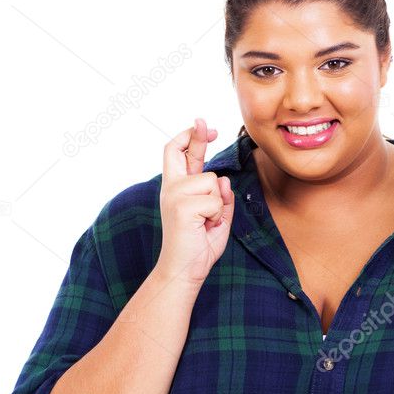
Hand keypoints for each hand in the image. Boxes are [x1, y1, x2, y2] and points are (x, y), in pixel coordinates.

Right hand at [156, 118, 234, 286]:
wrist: (184, 271)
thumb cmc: (199, 247)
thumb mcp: (217, 218)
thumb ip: (220, 198)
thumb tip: (221, 179)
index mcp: (177, 189)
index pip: (178, 154)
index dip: (191, 137)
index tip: (203, 125)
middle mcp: (172, 188)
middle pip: (183, 151)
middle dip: (196, 135)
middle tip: (204, 122)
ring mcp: (174, 195)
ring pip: (211, 182)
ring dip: (217, 205)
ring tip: (206, 223)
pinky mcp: (182, 206)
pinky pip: (215, 200)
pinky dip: (217, 215)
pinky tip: (204, 227)